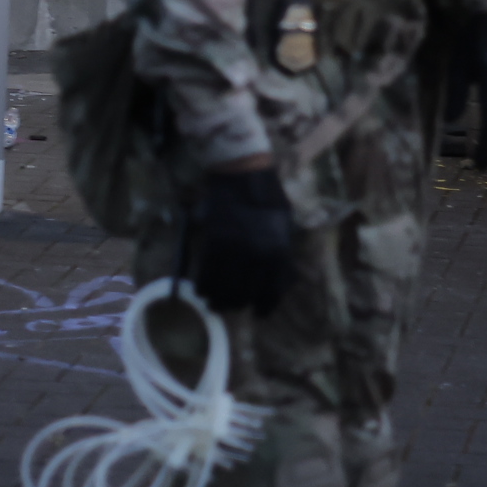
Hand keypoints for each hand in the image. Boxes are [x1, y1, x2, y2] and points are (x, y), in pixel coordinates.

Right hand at [188, 162, 297, 316]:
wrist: (244, 173)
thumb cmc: (268, 197)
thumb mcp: (285, 227)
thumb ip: (282, 253)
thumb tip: (282, 279)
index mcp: (279, 253)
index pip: (273, 291)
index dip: (265, 306)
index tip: (258, 313)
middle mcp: (258, 257)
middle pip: (245, 294)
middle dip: (238, 305)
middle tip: (232, 308)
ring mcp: (235, 251)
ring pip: (224, 288)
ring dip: (218, 300)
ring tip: (214, 304)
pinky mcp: (214, 243)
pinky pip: (207, 273)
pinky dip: (203, 285)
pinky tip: (201, 291)